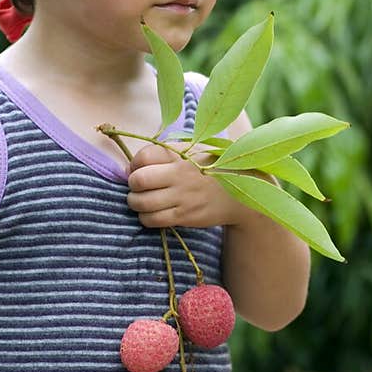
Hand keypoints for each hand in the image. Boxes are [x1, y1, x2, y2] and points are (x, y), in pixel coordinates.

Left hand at [126, 142, 245, 229]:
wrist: (239, 193)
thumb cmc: (209, 170)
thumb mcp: (191, 152)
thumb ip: (165, 153)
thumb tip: (132, 165)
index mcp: (180, 154)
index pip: (143, 156)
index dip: (134, 164)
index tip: (138, 169)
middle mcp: (180, 174)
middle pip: (138, 180)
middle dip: (132, 185)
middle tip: (138, 187)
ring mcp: (183, 196)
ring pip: (142, 203)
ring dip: (135, 203)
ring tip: (141, 201)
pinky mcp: (185, 215)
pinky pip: (153, 220)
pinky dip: (146, 218)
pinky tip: (152, 213)